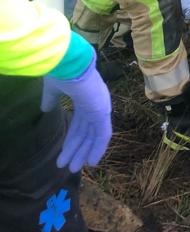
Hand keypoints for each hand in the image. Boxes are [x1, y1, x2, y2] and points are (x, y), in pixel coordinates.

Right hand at [41, 56, 111, 172]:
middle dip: (77, 149)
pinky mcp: (103, 111)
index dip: (72, 139)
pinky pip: (103, 134)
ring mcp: (100, 107)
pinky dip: (98, 148)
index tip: (64, 153)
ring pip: (93, 135)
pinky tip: (91, 161)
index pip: (79, 123)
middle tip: (68, 167)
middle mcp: (95, 103)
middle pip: (86, 132)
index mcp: (85, 96)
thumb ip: (51, 99)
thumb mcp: (54, 89)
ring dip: (84, 152)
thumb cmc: (61, 72)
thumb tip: (44, 109)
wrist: (69, 63)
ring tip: (73, 168)